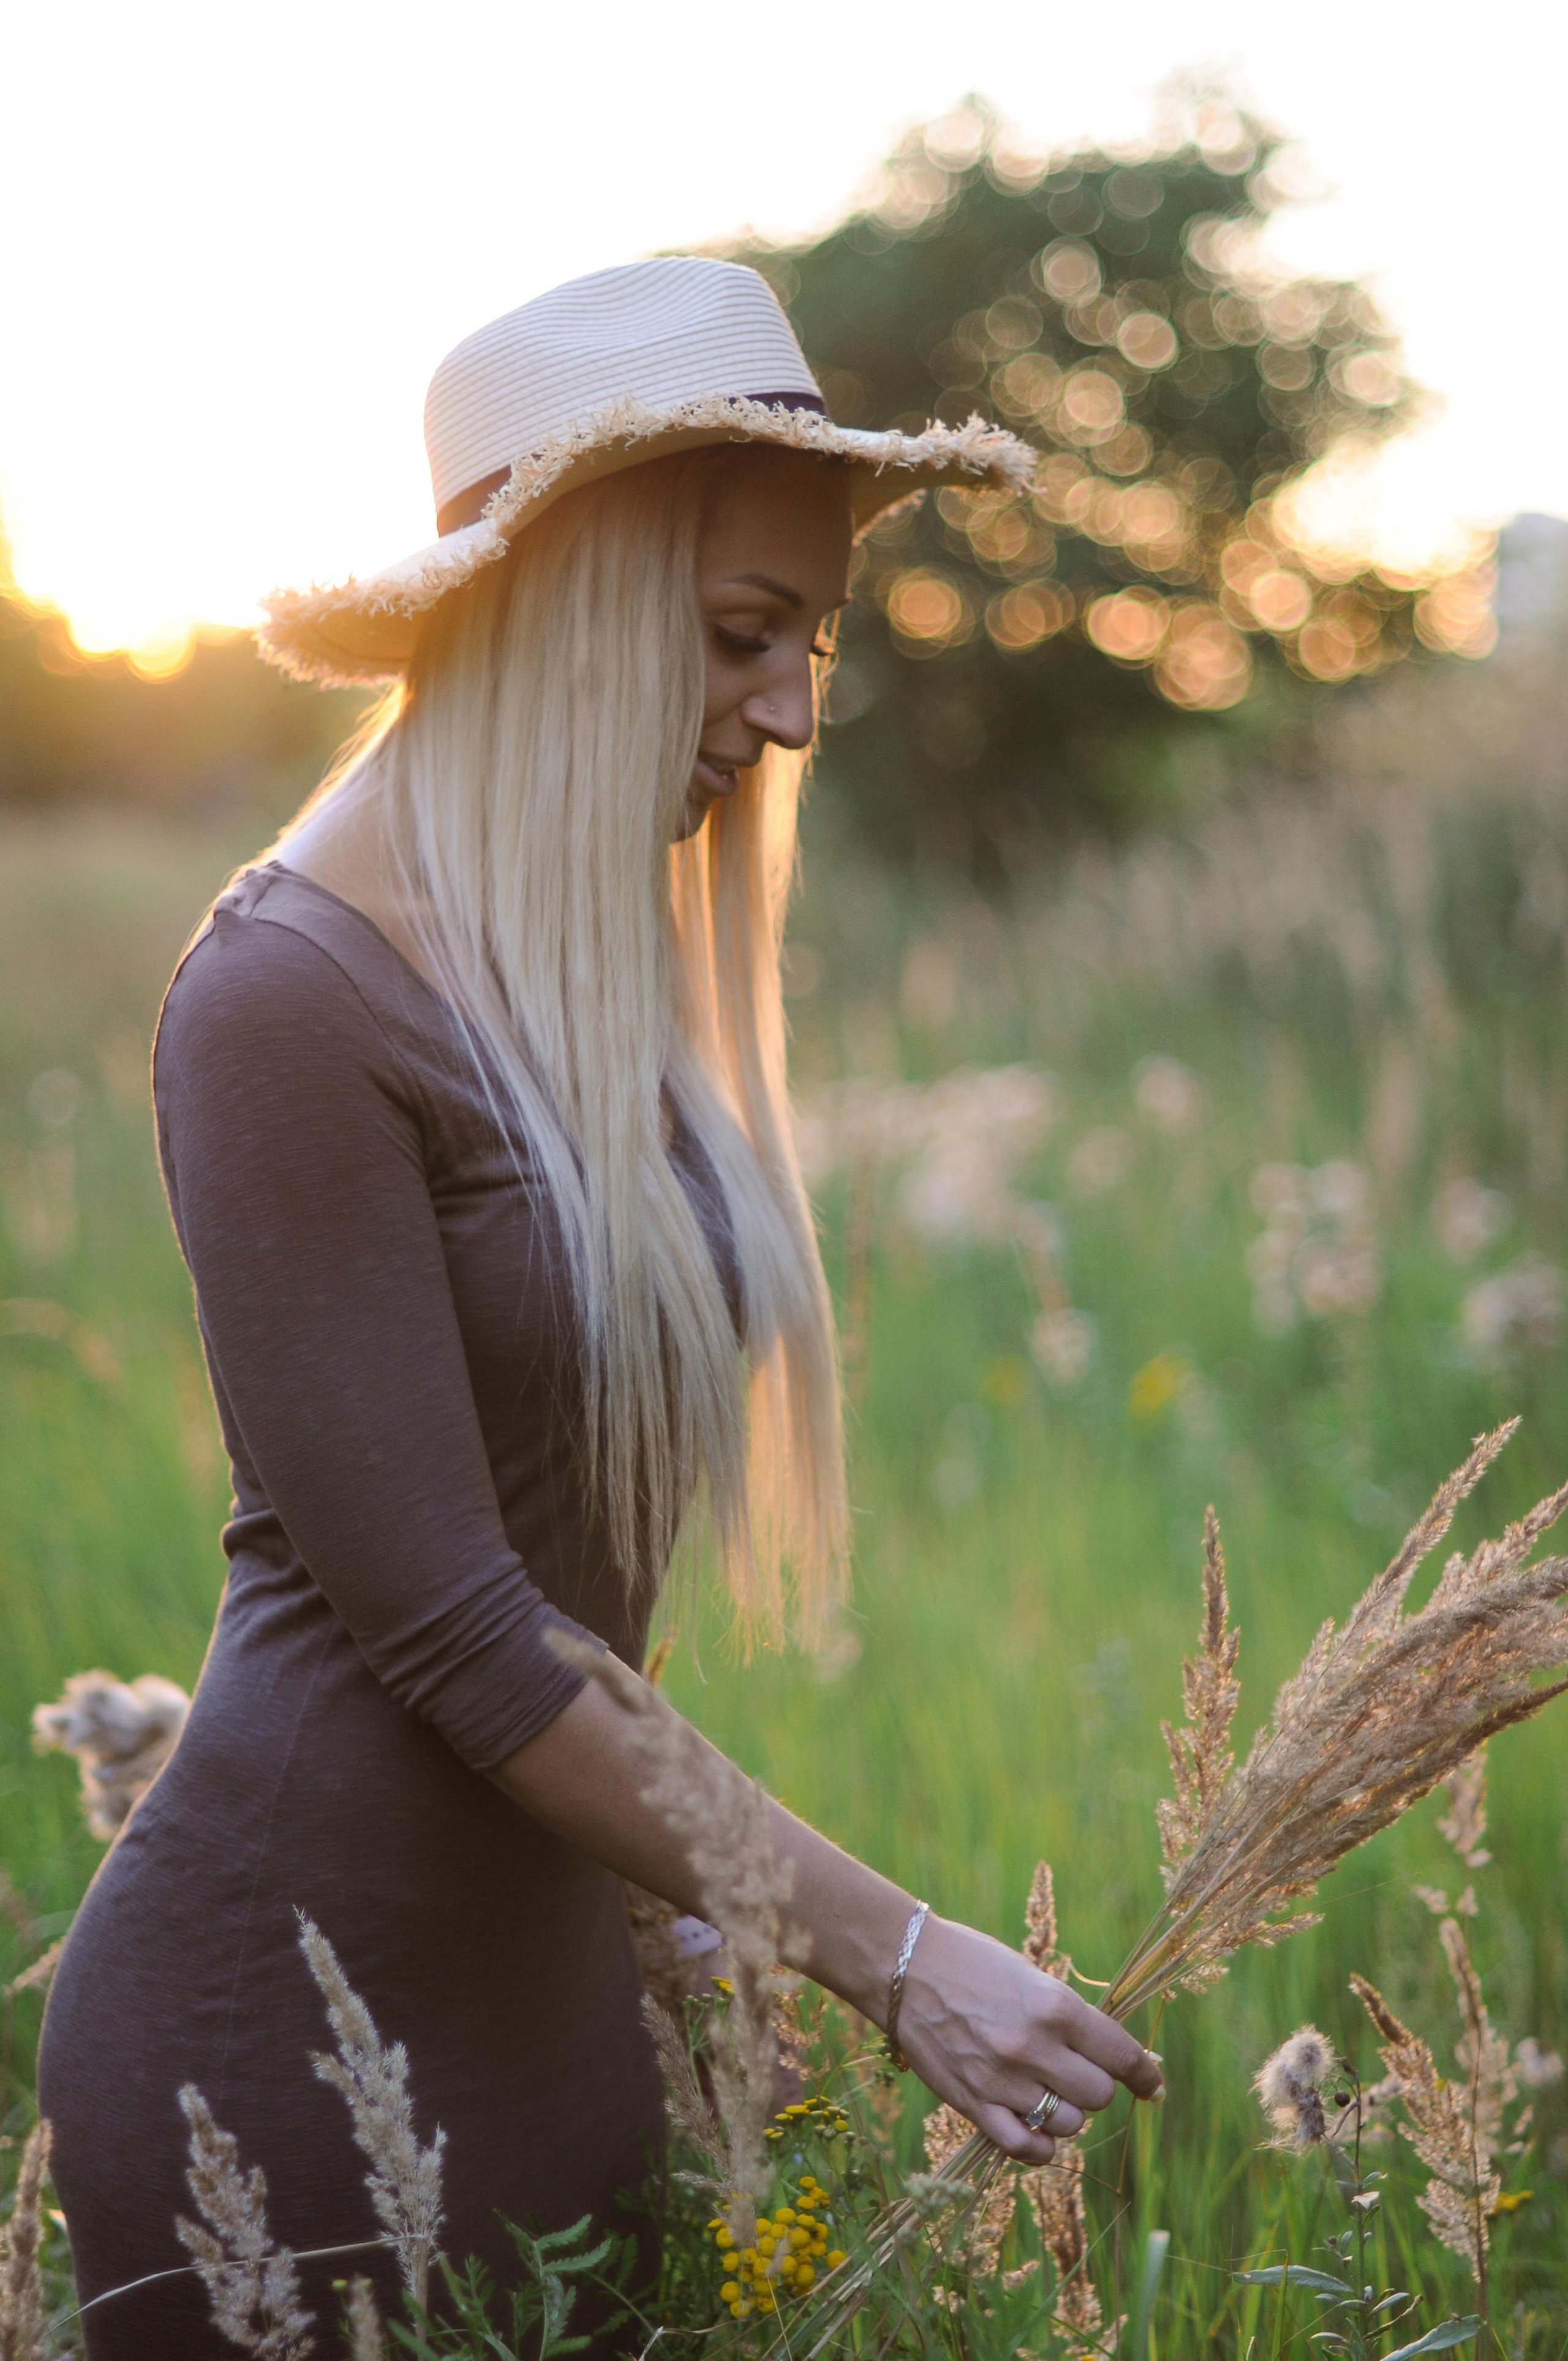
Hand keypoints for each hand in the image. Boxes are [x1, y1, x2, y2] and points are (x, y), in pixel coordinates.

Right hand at [892, 1915, 1164, 2163]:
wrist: (904, 1967)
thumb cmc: (974, 1963)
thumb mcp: (1032, 1977)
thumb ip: (1073, 2019)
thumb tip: (1117, 2058)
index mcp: (1053, 2006)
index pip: (1121, 2055)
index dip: (1144, 2075)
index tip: (1153, 2086)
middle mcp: (1033, 2046)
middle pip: (1098, 2095)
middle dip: (1097, 2086)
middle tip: (1079, 2073)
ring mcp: (1002, 2080)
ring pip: (1068, 2124)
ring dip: (1068, 2112)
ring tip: (1048, 2091)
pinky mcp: (973, 2103)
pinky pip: (1025, 2148)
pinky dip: (1040, 2146)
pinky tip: (1036, 2129)